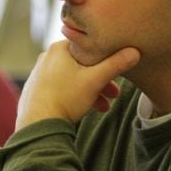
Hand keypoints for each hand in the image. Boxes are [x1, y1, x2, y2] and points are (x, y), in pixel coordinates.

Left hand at [16, 41, 140, 129]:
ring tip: (103, 107)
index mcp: (58, 48)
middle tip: (115, 94)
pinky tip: (85, 110)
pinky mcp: (36, 90)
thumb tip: (135, 52)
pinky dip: (75, 96)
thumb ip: (115, 65)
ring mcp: (39, 74)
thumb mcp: (95, 81)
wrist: (38, 124)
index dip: (105, 59)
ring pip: (72, 79)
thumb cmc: (66, 98)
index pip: (87, 47)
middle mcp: (46, 57)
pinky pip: (61, 88)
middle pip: (81, 65)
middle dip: (100, 81)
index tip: (117, 74)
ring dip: (90, 91)